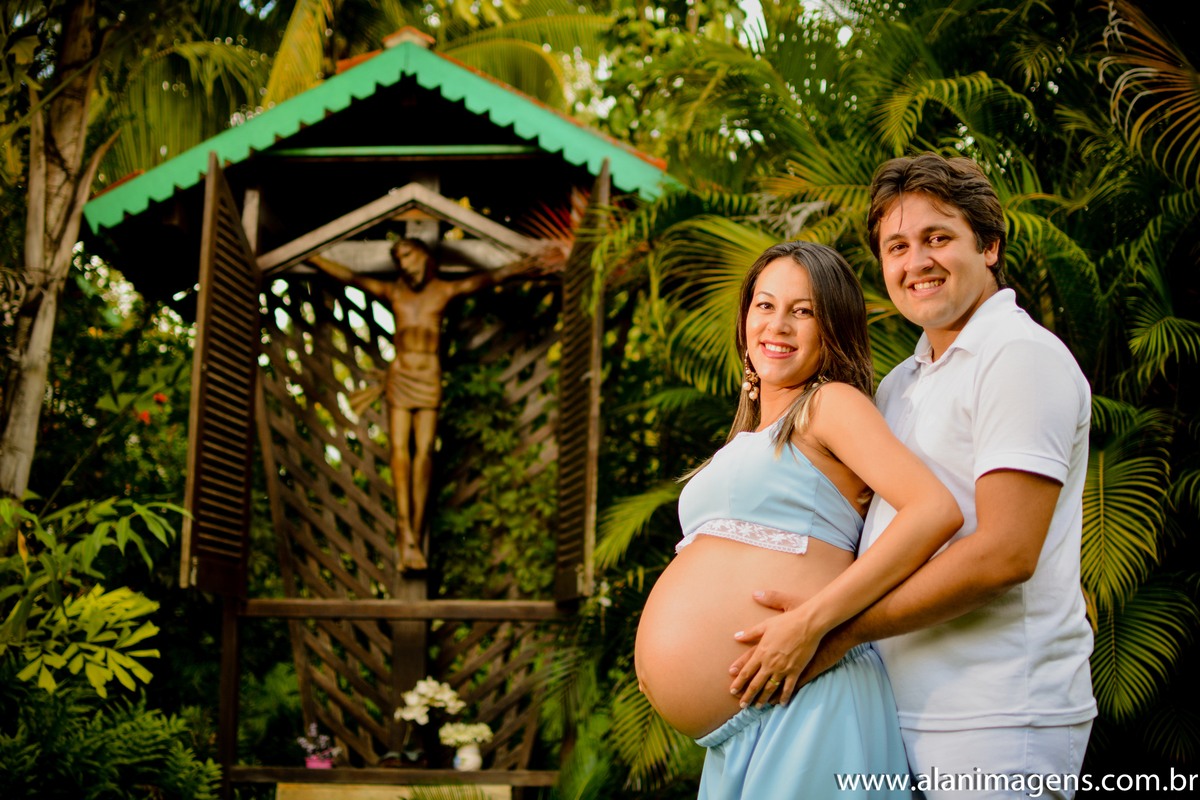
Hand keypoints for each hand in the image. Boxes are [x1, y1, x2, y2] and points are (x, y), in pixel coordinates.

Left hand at [728, 590, 821, 708]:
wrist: (808, 624)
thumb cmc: (786, 622)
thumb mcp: (765, 625)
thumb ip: (750, 633)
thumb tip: (736, 636)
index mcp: (761, 652)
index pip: (746, 671)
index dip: (738, 682)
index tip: (732, 691)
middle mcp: (770, 663)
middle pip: (756, 684)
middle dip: (748, 696)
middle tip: (742, 705)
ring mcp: (783, 669)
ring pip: (770, 688)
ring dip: (763, 699)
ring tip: (758, 707)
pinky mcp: (796, 671)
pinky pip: (789, 687)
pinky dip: (784, 697)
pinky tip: (781, 704)